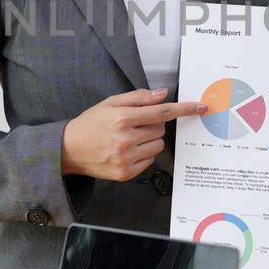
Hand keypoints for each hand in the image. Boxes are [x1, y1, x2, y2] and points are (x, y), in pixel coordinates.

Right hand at [61, 88, 205, 180]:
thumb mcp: (110, 103)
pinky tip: (126, 150)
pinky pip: (150, 161)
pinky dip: (143, 154)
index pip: (162, 112)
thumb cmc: (90, 123)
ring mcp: (126, 159)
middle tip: (134, 124)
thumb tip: (163, 94)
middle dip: (153, 124)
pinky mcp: (126, 173)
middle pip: (160, 129)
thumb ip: (139, 97)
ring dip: (150, 140)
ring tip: (129, 138)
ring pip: (158, 146)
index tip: (200, 107)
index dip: (183, 109)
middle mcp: (125, 139)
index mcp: (122, 118)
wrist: (69, 149)